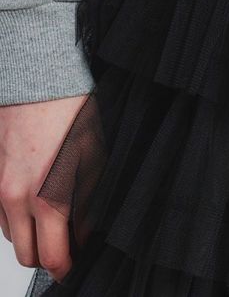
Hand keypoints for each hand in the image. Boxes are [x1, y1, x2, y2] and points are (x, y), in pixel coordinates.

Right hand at [0, 95, 88, 282]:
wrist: (41, 84)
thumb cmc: (71, 116)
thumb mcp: (94, 162)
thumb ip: (86, 206)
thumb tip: (82, 234)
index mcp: (48, 199)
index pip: (51, 258)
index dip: (65, 268)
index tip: (72, 264)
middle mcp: (16, 201)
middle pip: (26, 255)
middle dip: (47, 253)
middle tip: (66, 239)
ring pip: (10, 235)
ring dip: (30, 233)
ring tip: (52, 212)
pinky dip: (14, 215)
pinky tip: (34, 196)